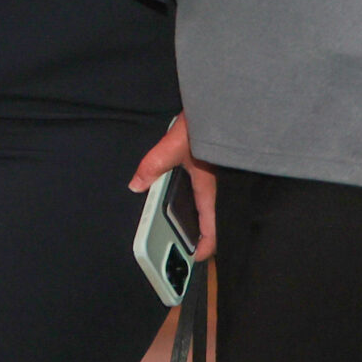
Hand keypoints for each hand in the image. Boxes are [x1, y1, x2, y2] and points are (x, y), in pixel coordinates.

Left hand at [128, 113, 216, 259]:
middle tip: (183, 242)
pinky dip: (203, 202)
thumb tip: (136, 185)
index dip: (203, 248)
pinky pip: (213, 194)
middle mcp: (219, 189)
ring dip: (202, 219)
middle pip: (214, 222)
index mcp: (209, 189)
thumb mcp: (173, 146)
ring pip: (215, 208)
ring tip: (184, 224)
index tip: (192, 258)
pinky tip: (189, 197)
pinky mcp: (222, 169)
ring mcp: (224, 180)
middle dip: (201, 236)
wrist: (225, 104)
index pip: (212, 230)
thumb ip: (153, 165)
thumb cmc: (204, 125)